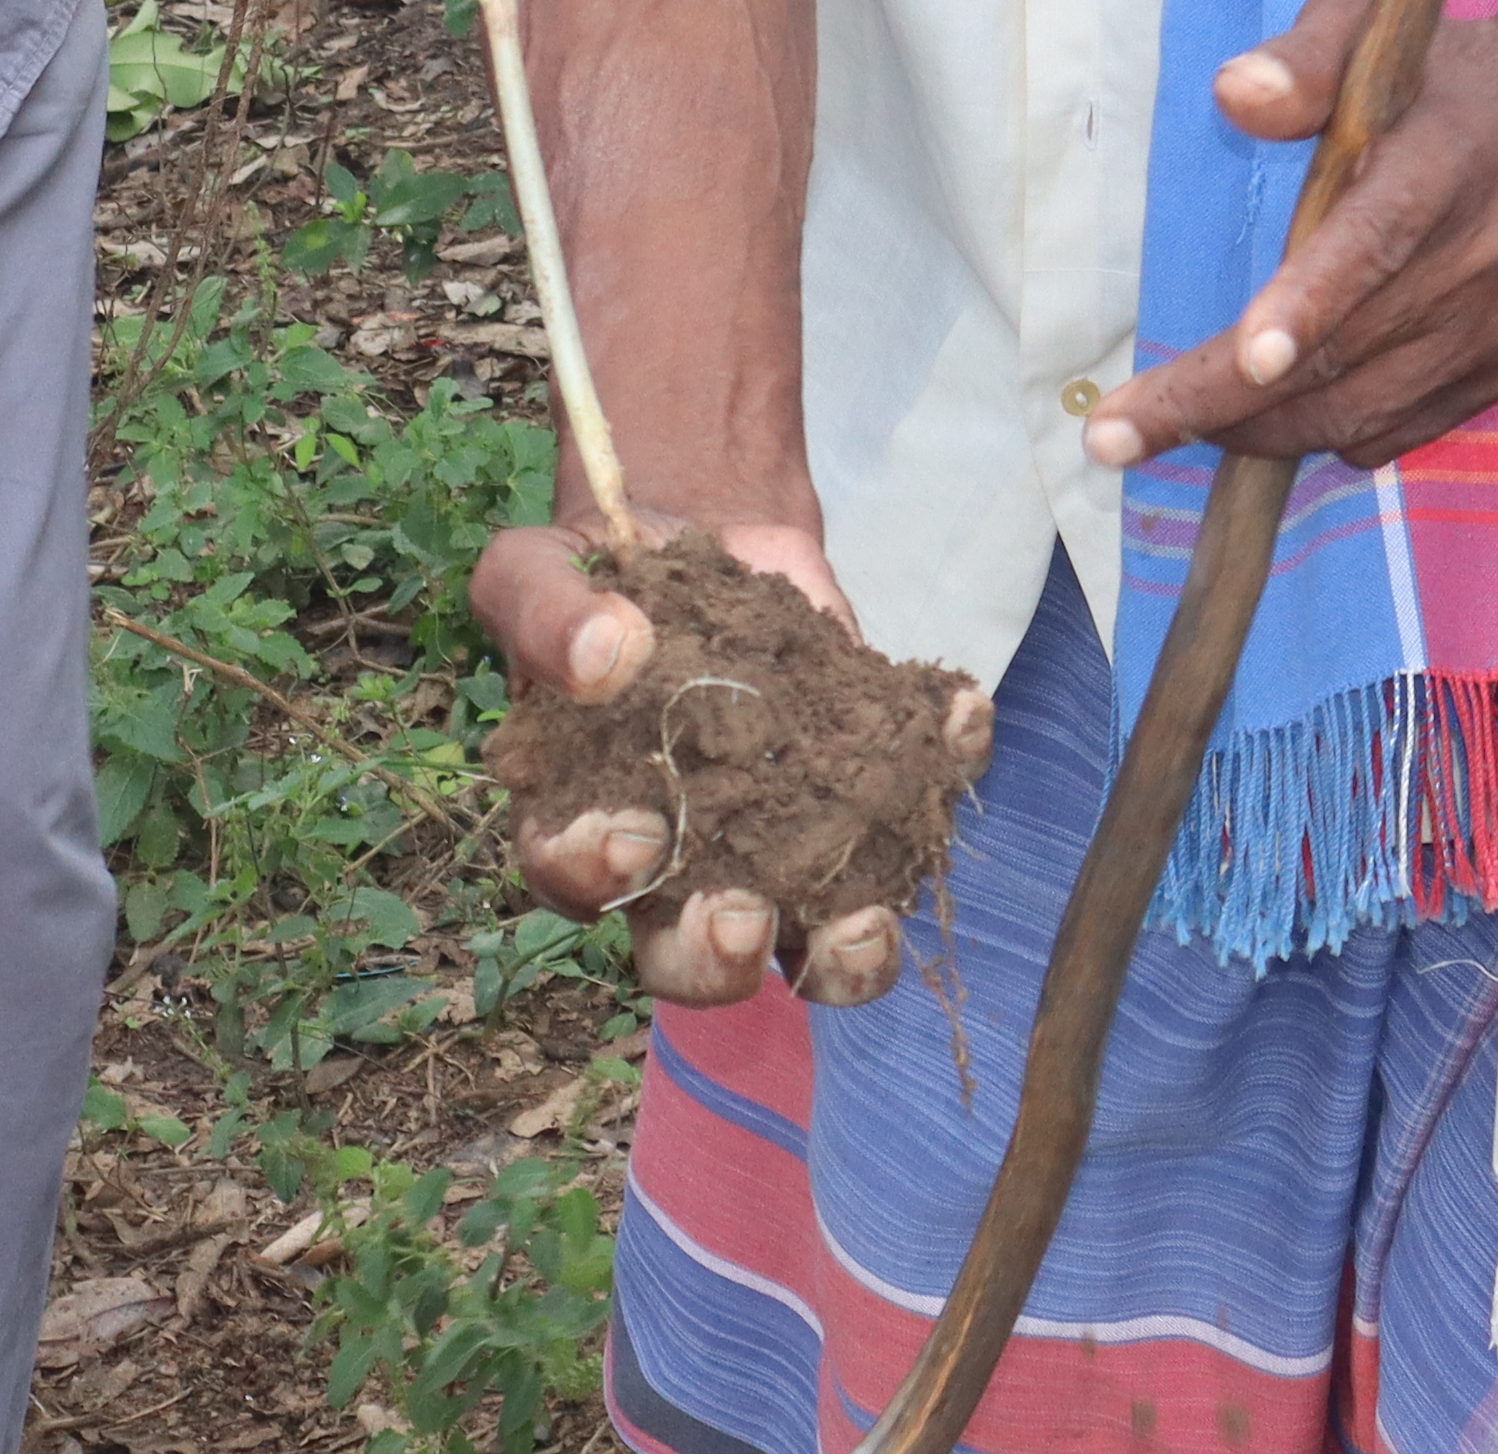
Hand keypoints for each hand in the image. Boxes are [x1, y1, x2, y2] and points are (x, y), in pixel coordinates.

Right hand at [471, 518, 992, 1011]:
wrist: (697, 538)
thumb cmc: (599, 582)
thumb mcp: (537, 572)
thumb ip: (547, 613)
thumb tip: (603, 654)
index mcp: (578, 826)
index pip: (573, 881)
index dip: (599, 875)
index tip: (636, 833)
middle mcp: (679, 868)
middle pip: (689, 960)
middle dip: (718, 957)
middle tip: (744, 919)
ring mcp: (779, 849)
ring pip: (812, 947)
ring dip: (846, 956)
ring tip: (869, 924)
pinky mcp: (859, 801)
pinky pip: (913, 818)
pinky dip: (945, 772)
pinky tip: (959, 718)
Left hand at [1086, 0, 1497, 475]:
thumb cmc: (1450, 72)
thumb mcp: (1374, 27)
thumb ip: (1303, 59)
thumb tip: (1233, 93)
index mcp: (1449, 158)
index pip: (1377, 240)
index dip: (1310, 302)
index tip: (1244, 356)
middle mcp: (1487, 252)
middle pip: (1348, 348)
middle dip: (1225, 400)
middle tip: (1118, 432)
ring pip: (1367, 406)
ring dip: (1262, 431)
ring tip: (1169, 430)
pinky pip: (1404, 426)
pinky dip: (1329, 432)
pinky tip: (1267, 419)